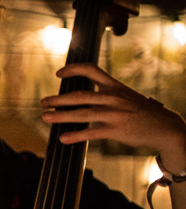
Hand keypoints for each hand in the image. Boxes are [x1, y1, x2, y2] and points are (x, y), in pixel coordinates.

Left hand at [42, 64, 185, 168]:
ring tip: (45, 117)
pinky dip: (75, 136)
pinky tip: (63, 138)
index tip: (58, 73)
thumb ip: (107, 94)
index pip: (91, 70)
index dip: (73, 69)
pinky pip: (91, 133)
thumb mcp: (126, 96)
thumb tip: (83, 97)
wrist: (165, 128)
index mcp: (115, 86)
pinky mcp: (116, 130)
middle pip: (80, 95)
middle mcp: (113, 97)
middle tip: (43, 103)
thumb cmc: (142, 113)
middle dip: (58, 99)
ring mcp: (115, 114)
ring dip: (61, 116)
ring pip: (82, 113)